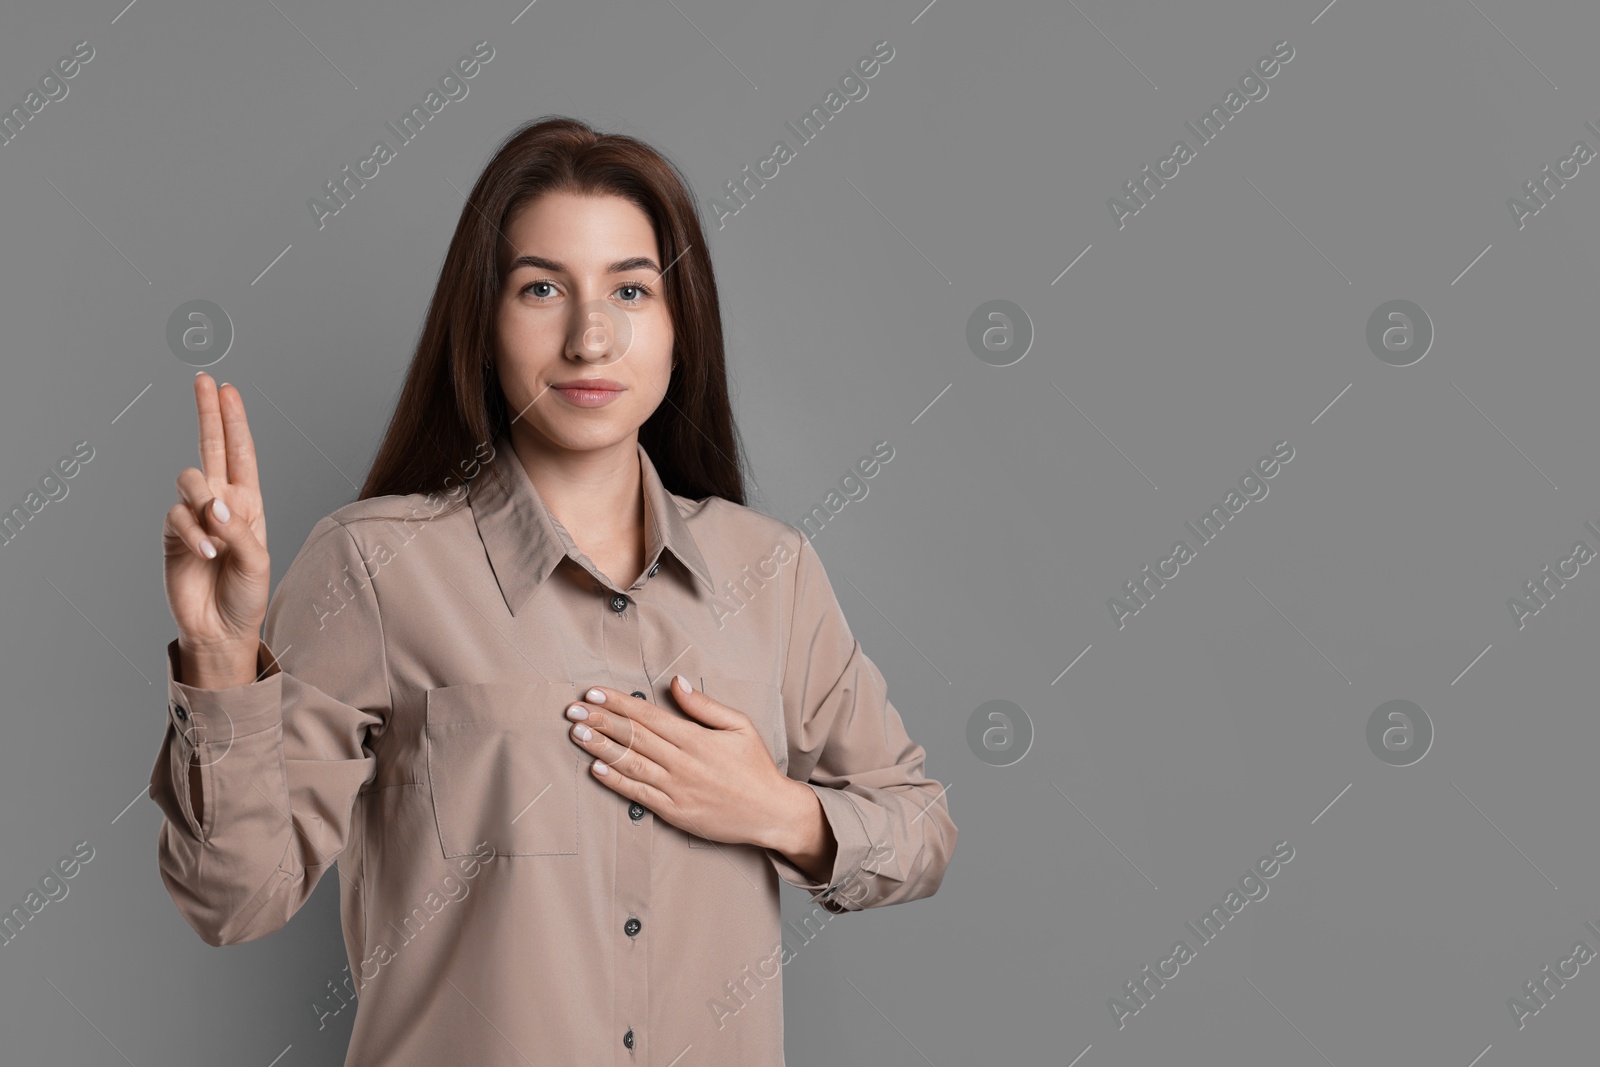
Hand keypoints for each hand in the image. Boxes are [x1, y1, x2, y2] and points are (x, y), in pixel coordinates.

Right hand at [163, 373, 271, 681]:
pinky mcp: (173, 534)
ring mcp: (194, 516)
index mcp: (248, 502)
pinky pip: (177, 517)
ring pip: (189, 481)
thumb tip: (212, 505)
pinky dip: (193, 534)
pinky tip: (206, 555)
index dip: (233, 420)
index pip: (240, 453)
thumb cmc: (246, 593)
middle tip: (204, 381)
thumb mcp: (258, 560)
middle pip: (211, 447)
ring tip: (218, 537)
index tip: (227, 388)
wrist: (221, 628)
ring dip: (203, 503)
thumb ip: (238, 529)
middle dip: (207, 413)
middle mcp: (220, 502)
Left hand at [564, 677, 806, 850]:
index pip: (649, 716)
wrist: (772, 813)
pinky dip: (617, 782)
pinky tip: (597, 770)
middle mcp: (683, 763)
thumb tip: (676, 683)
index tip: (594, 693)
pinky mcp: (675, 813)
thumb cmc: (756, 767)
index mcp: (697, 739)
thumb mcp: (740, 726)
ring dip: (601, 748)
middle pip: (634, 738)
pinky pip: (640, 795)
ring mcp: (677, 790)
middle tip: (573, 710)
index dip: (619, 703)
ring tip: (577, 734)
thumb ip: (705, 706)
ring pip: (632, 765)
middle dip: (601, 721)